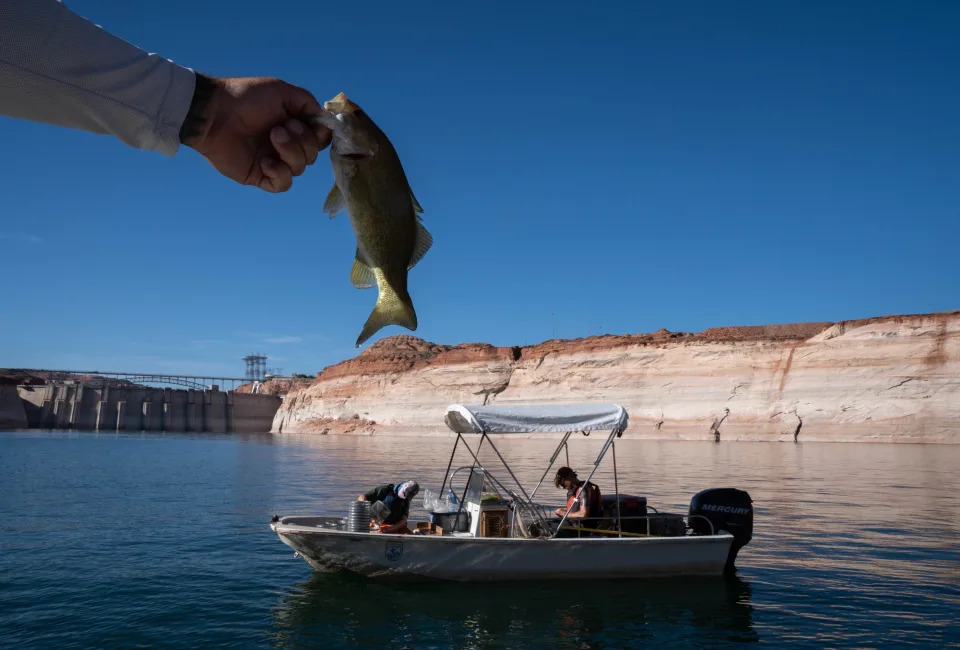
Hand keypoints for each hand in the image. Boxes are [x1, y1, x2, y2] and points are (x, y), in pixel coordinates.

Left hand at [181, 75, 331, 191]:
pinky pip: (283, 184)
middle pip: (312, 155)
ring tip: (271, 138)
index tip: (309, 125)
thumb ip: (308, 103)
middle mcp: (286, 145)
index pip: (320, 139)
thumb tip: (326, 122)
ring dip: (290, 153)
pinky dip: (279, 173)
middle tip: (279, 128)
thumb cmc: (247, 97)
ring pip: (300, 169)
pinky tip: (264, 161)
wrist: (215, 113)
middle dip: (301, 142)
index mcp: (293, 126)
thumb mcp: (283, 91)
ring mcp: (273, 161)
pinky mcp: (260, 176)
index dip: (319, 135)